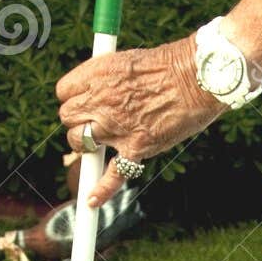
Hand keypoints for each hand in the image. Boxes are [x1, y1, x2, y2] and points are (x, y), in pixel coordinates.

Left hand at [56, 37, 220, 205]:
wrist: (197, 78)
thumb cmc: (170, 65)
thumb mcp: (128, 60)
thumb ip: (107, 77)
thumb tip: (97, 90)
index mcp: (97, 74)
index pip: (64, 91)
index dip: (72, 97)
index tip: (83, 99)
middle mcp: (101, 101)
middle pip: (68, 117)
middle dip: (77, 120)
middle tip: (93, 120)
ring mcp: (116, 127)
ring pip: (80, 142)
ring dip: (86, 144)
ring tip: (100, 142)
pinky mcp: (136, 147)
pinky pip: (113, 174)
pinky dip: (102, 189)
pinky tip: (92, 200)